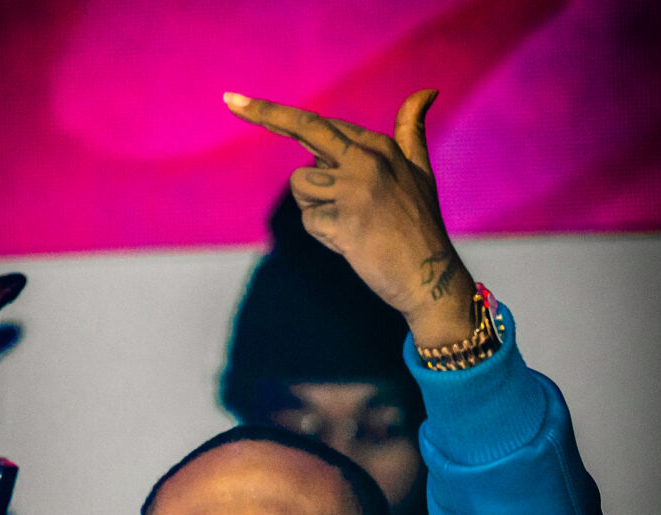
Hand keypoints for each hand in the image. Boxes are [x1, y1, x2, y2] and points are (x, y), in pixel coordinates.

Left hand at [223, 89, 474, 347]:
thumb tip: (426, 90)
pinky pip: (310, 220)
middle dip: (264, 113)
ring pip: (301, 185)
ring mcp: (357, 189)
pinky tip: (350, 242)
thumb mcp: (420, 172)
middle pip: (305, 128)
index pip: (321, 125)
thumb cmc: (420, 228)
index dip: (277, 115)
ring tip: (348, 224)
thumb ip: (411, 132)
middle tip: (229, 100)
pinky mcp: (347, 221)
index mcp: (379, 146)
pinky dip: (323, 234)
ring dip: (314, 207)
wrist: (430, 278)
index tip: (238, 101)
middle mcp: (367, 160)